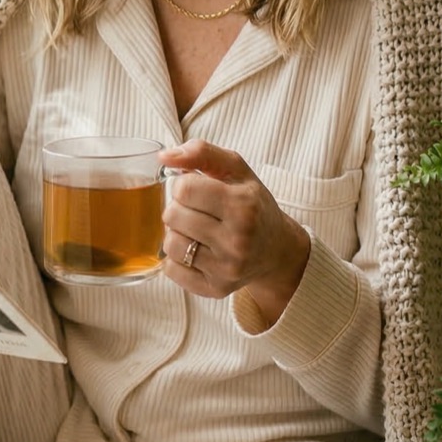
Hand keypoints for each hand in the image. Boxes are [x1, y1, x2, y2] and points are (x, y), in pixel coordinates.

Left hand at [159, 139, 309, 321]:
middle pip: (173, 215)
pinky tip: (196, 251)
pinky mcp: (215, 289)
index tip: (196, 190)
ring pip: (169, 243)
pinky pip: (171, 270)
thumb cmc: (253, 205)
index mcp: (243, 205)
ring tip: (196, 231)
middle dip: (179, 208)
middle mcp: (237, 239)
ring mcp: (226, 267)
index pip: (184, 188)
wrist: (277, 250)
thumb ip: (201, 152)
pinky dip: (177, 259)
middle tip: (197, 211)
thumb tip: (164, 157)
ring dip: (177, 233)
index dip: (184, 185)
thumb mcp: (237, 170)